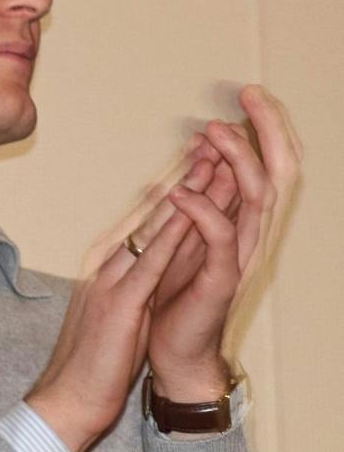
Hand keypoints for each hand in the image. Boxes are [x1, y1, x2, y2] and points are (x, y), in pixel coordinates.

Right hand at [23, 177, 202, 451]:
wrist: (68, 399)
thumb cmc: (92, 364)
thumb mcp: (115, 313)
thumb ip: (130, 284)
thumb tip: (149, 269)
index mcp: (102, 266)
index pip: (140, 215)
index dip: (171, 183)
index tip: (196, 156)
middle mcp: (102, 264)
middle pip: (147, 209)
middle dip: (181, 174)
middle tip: (209, 141)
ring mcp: (109, 280)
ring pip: (151, 225)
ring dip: (184, 192)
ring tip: (211, 160)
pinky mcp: (120, 300)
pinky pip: (153, 259)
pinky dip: (174, 231)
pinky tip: (192, 209)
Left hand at [142, 87, 297, 399]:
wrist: (173, 356)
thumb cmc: (175, 299)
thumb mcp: (186, 242)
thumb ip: (198, 205)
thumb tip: (198, 163)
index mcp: (246, 224)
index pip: (270, 164)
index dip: (265, 128)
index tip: (247, 95)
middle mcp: (253, 236)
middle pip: (279, 170)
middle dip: (267, 129)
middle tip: (250, 95)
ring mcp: (241, 258)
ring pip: (257, 197)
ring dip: (236, 160)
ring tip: (212, 134)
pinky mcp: (221, 280)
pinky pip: (221, 238)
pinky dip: (202, 211)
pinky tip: (181, 191)